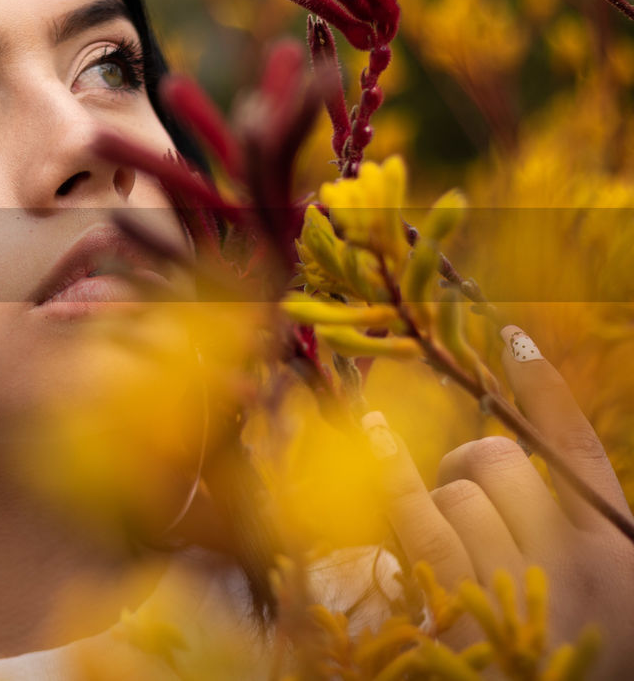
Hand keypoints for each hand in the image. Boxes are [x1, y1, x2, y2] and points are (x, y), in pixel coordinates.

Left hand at [369, 324, 633, 678]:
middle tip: (468, 491)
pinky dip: (395, 474)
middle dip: (469, 463)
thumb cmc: (573, 651)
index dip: (543, 389)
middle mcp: (569, 565)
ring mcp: (512, 588)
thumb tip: (499, 453)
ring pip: (454, 492)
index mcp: (615, 553)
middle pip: (498, 460)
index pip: (575, 451)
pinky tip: (377, 436)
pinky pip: (419, 522)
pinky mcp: (460, 613)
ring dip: (440, 500)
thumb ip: (567, 526)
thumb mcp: (595, 589)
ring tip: (455, 535)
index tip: (512, 337)